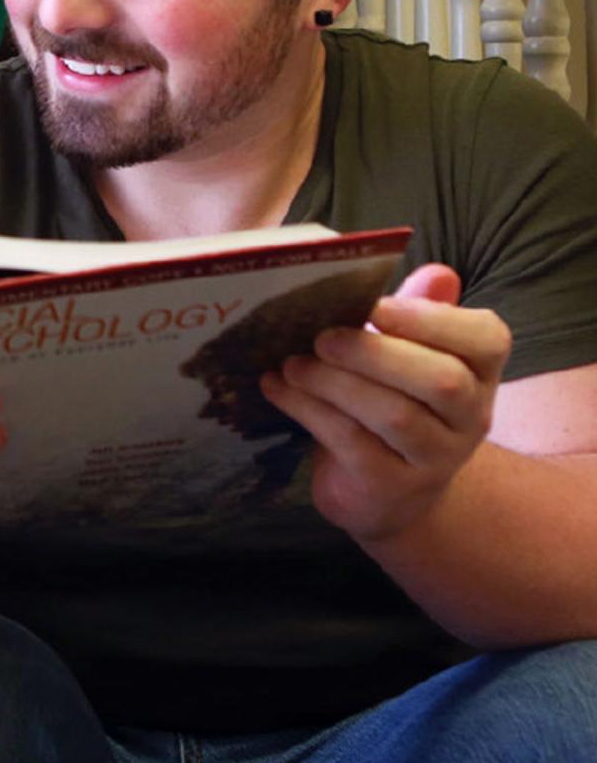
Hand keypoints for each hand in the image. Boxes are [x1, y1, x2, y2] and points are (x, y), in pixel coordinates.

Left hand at [260, 264, 508, 541]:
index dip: (435, 320)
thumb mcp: (405, 353)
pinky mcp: (392, 488)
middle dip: (376, 353)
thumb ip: (416, 312)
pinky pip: (352, 444)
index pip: (486, 340)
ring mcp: (436, 458)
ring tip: (291, 363)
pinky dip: (309, 411)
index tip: (378, 305)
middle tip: (322, 336)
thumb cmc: (391, 399)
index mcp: (478, 371)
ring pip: (395, 416)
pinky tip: (277, 388)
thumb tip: (436, 272)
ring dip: (335, 383)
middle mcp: (470, 417)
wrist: (386, 490)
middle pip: (441, 381)